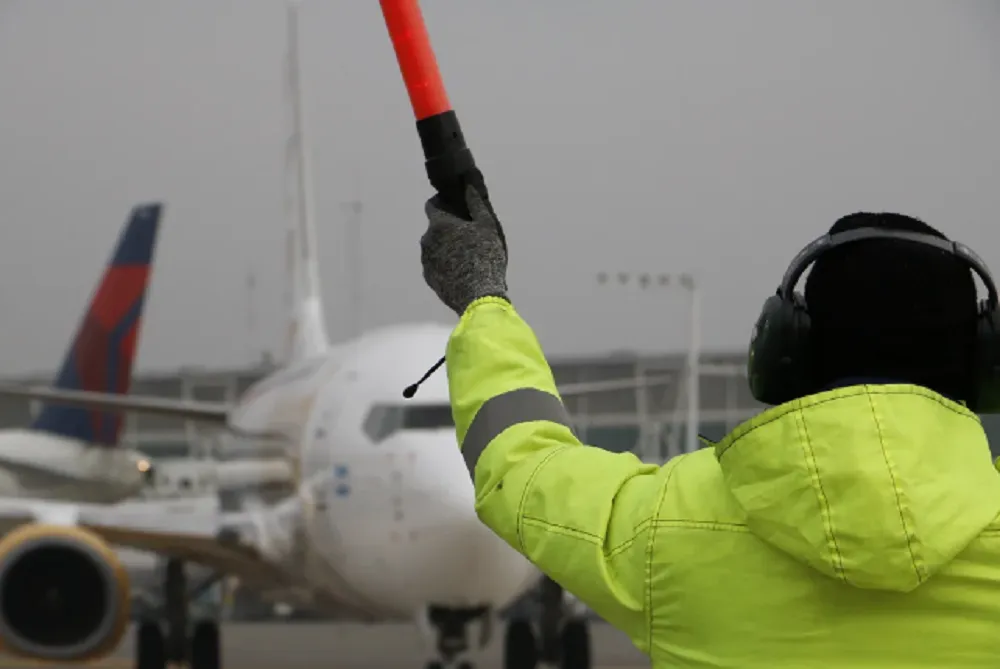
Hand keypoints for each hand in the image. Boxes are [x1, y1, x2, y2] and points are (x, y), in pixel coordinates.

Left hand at [421, 183, 508, 314]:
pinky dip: (444, 264)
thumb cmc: (485, 256)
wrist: (478, 296)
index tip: (456, 209)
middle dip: (448, 228)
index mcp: (439, 224)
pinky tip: (461, 271)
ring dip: (445, 246)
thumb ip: (476, 203)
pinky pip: (435, 264)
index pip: (432, 204)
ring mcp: (426, 261)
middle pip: (435, 227)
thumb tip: (468, 184)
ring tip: (467, 257)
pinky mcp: (428, 278)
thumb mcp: (487, 226)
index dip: (443, 203)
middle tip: (468, 236)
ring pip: (434, 247)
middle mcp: (427, 240)